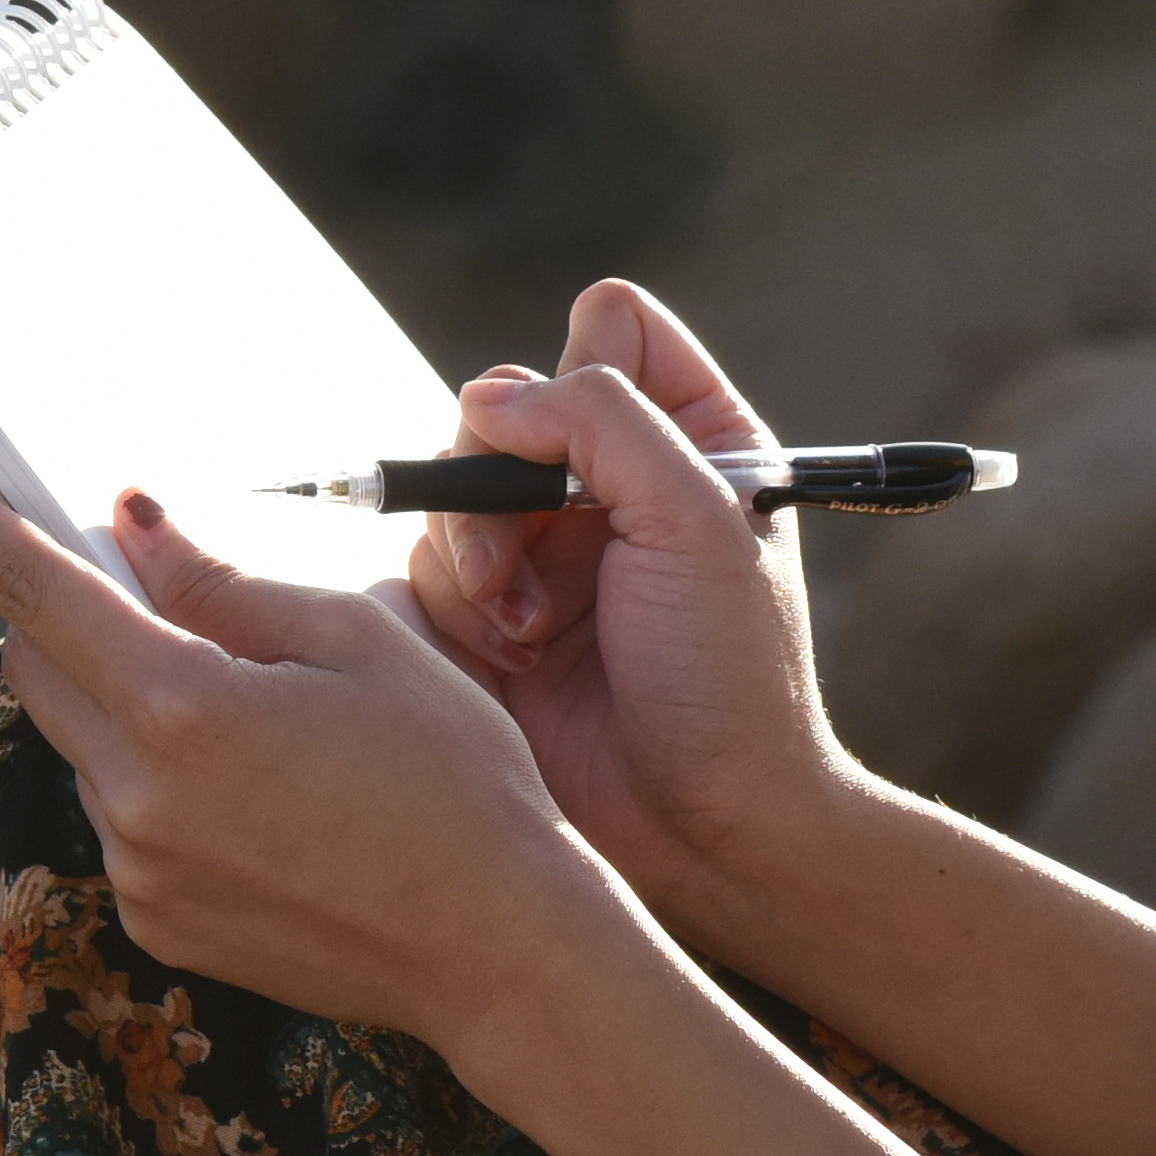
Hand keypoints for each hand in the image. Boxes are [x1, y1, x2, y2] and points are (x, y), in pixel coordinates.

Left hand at [0, 465, 651, 1091]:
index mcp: (183, 710)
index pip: (38, 596)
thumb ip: (224, 585)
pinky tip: (257, 787)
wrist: (498, 949)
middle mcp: (136, 799)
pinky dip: (156, 781)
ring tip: (243, 706)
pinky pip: (123, 823)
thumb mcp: (356, 643)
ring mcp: (140, 871)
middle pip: (40, 672)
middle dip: (58, 614)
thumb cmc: (453, 779)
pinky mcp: (158, 924)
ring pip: (86, 749)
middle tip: (119, 581)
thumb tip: (134, 526)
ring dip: (122, 704)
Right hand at [407, 280, 866, 964]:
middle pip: (505, 405)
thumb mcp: (697, 518)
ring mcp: (546, 551)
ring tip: (529, 632)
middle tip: (524, 560)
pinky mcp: (491, 619)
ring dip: (478, 556)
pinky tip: (514, 661)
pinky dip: (460, 607)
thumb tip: (491, 395)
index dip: (585, 371)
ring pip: (452, 488)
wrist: (703, 828)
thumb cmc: (729, 678)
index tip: (594, 450)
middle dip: (499, 481)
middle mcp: (611, 485)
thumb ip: (601, 420)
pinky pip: (426, 567)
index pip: (610, 326)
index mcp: (690, 439)